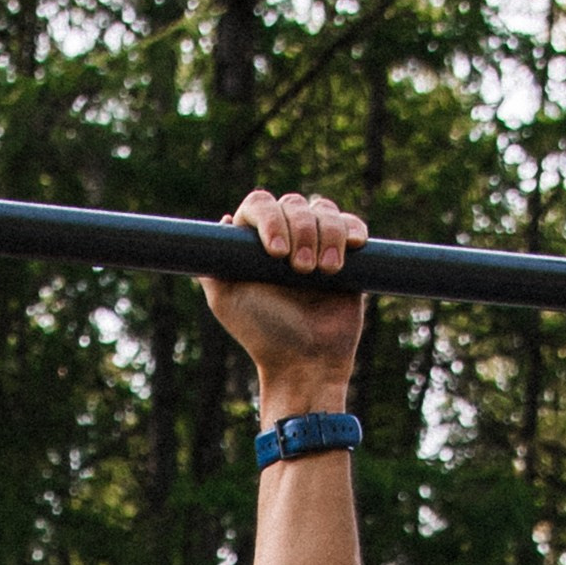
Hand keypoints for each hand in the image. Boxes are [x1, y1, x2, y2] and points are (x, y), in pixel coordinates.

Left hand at [199, 188, 370, 412]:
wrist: (306, 361)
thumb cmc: (263, 334)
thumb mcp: (225, 301)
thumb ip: (213, 267)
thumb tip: (226, 221)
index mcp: (254, 244)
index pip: (260, 204)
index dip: (269, 219)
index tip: (275, 252)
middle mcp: (285, 238)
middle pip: (294, 203)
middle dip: (300, 231)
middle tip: (300, 271)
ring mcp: (316, 244)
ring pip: (324, 210)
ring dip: (326, 235)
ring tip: (325, 272)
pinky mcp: (347, 254)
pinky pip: (352, 224)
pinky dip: (352, 230)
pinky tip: (352, 248)